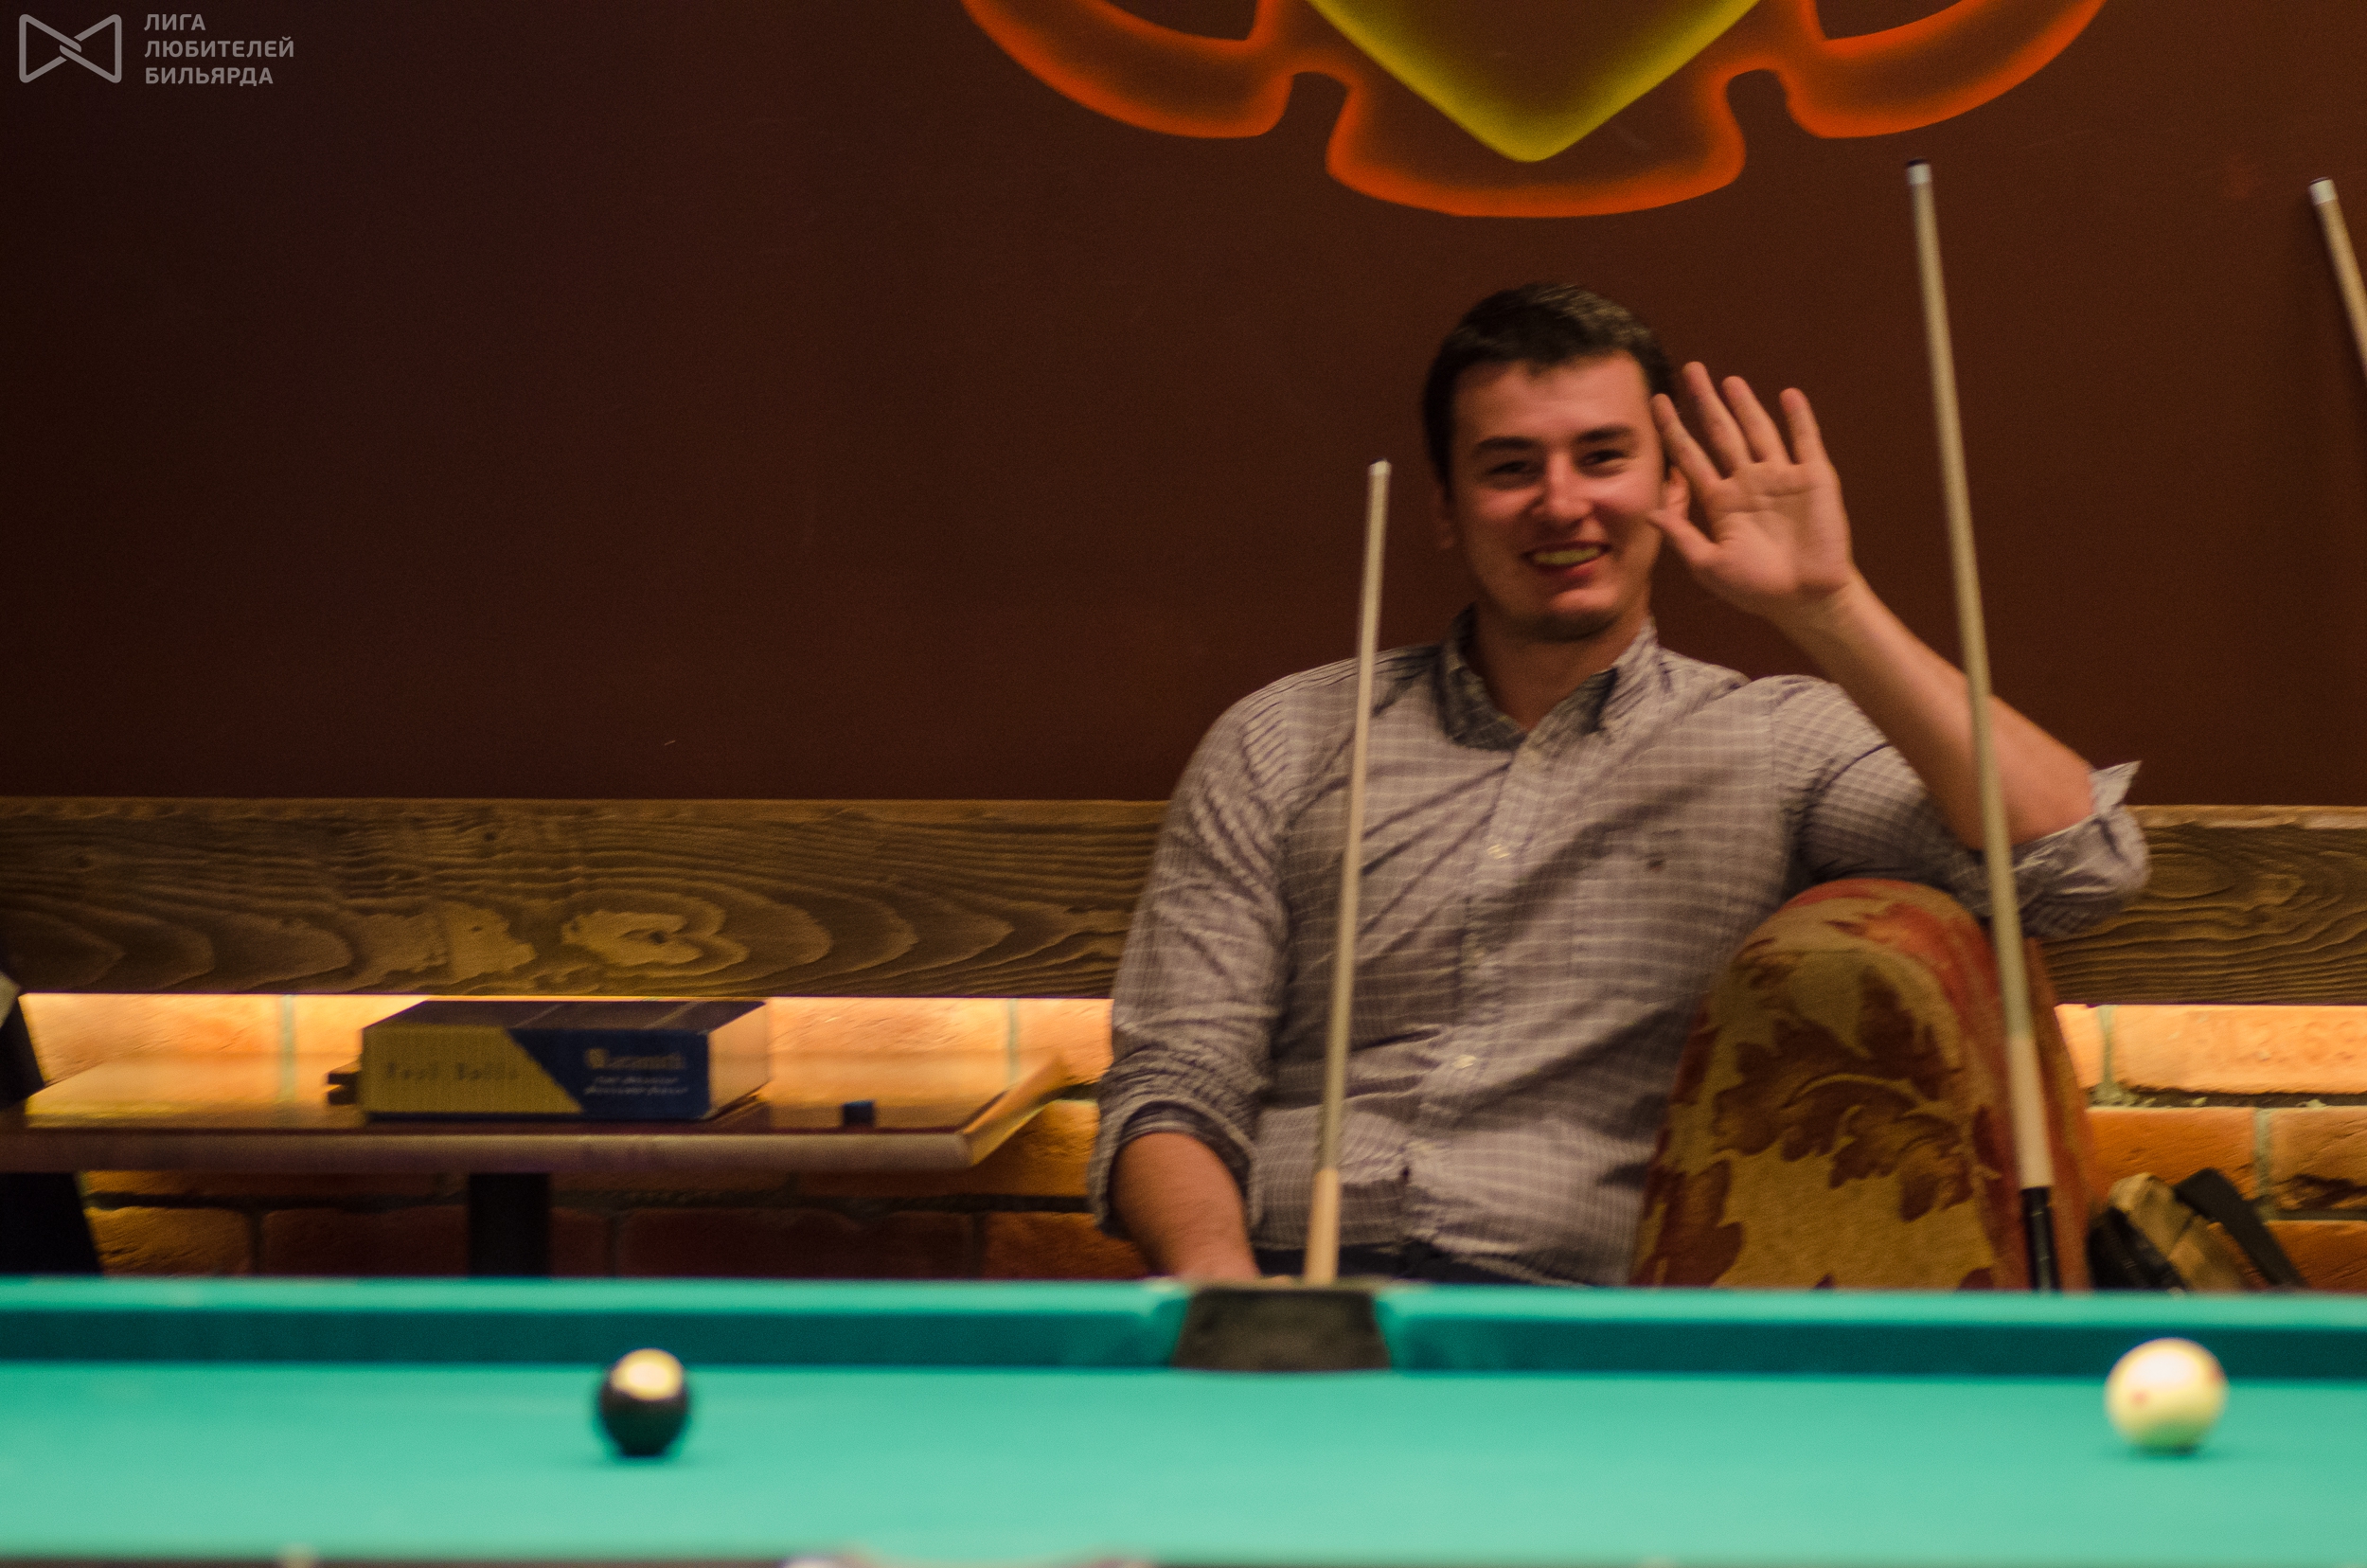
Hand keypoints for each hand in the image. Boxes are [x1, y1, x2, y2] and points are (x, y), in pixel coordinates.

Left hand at [1649, 362, 1861, 628]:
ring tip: (1728, 380)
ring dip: (1744, 405)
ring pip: (1758, 431)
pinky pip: (1805, 442)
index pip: (1691, 457)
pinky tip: (1788, 395)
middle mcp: (1748, 483)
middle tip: (1690, 369)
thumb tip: (1649, 511)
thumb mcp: (1708, 565)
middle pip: (1721, 433)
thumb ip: (1681, 535)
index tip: (1658, 402)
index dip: (1674, 429)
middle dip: (1704, 402)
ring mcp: (1781, 478)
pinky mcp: (1813, 479)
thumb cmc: (1756, 589)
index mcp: (1720, 503)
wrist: (1806, 601)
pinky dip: (1798, 418)